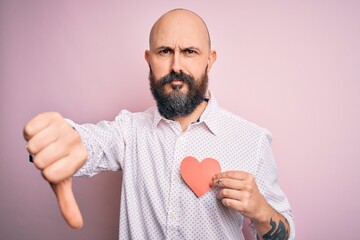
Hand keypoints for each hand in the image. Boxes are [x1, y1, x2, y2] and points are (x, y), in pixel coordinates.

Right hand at [24, 112, 86, 228]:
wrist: (70, 136)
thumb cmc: (64, 161)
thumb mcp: (65, 181)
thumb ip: (69, 203)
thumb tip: (77, 226)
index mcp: (81, 157)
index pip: (50, 174)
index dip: (48, 172)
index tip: (56, 166)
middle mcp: (75, 140)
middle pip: (40, 160)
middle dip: (40, 160)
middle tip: (51, 155)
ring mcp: (65, 126)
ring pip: (33, 145)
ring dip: (35, 146)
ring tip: (47, 144)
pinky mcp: (53, 116)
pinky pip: (28, 128)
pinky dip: (30, 133)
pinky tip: (42, 134)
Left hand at [211, 171, 273, 222]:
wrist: (260, 207)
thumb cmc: (251, 194)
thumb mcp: (247, 182)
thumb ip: (235, 178)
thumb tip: (218, 177)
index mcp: (248, 177)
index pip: (230, 174)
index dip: (220, 175)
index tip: (214, 177)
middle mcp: (248, 186)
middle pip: (226, 182)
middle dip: (216, 183)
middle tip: (213, 184)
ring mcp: (246, 196)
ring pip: (225, 192)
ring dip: (219, 194)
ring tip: (220, 195)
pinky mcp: (243, 206)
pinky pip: (227, 202)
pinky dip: (223, 201)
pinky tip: (225, 200)